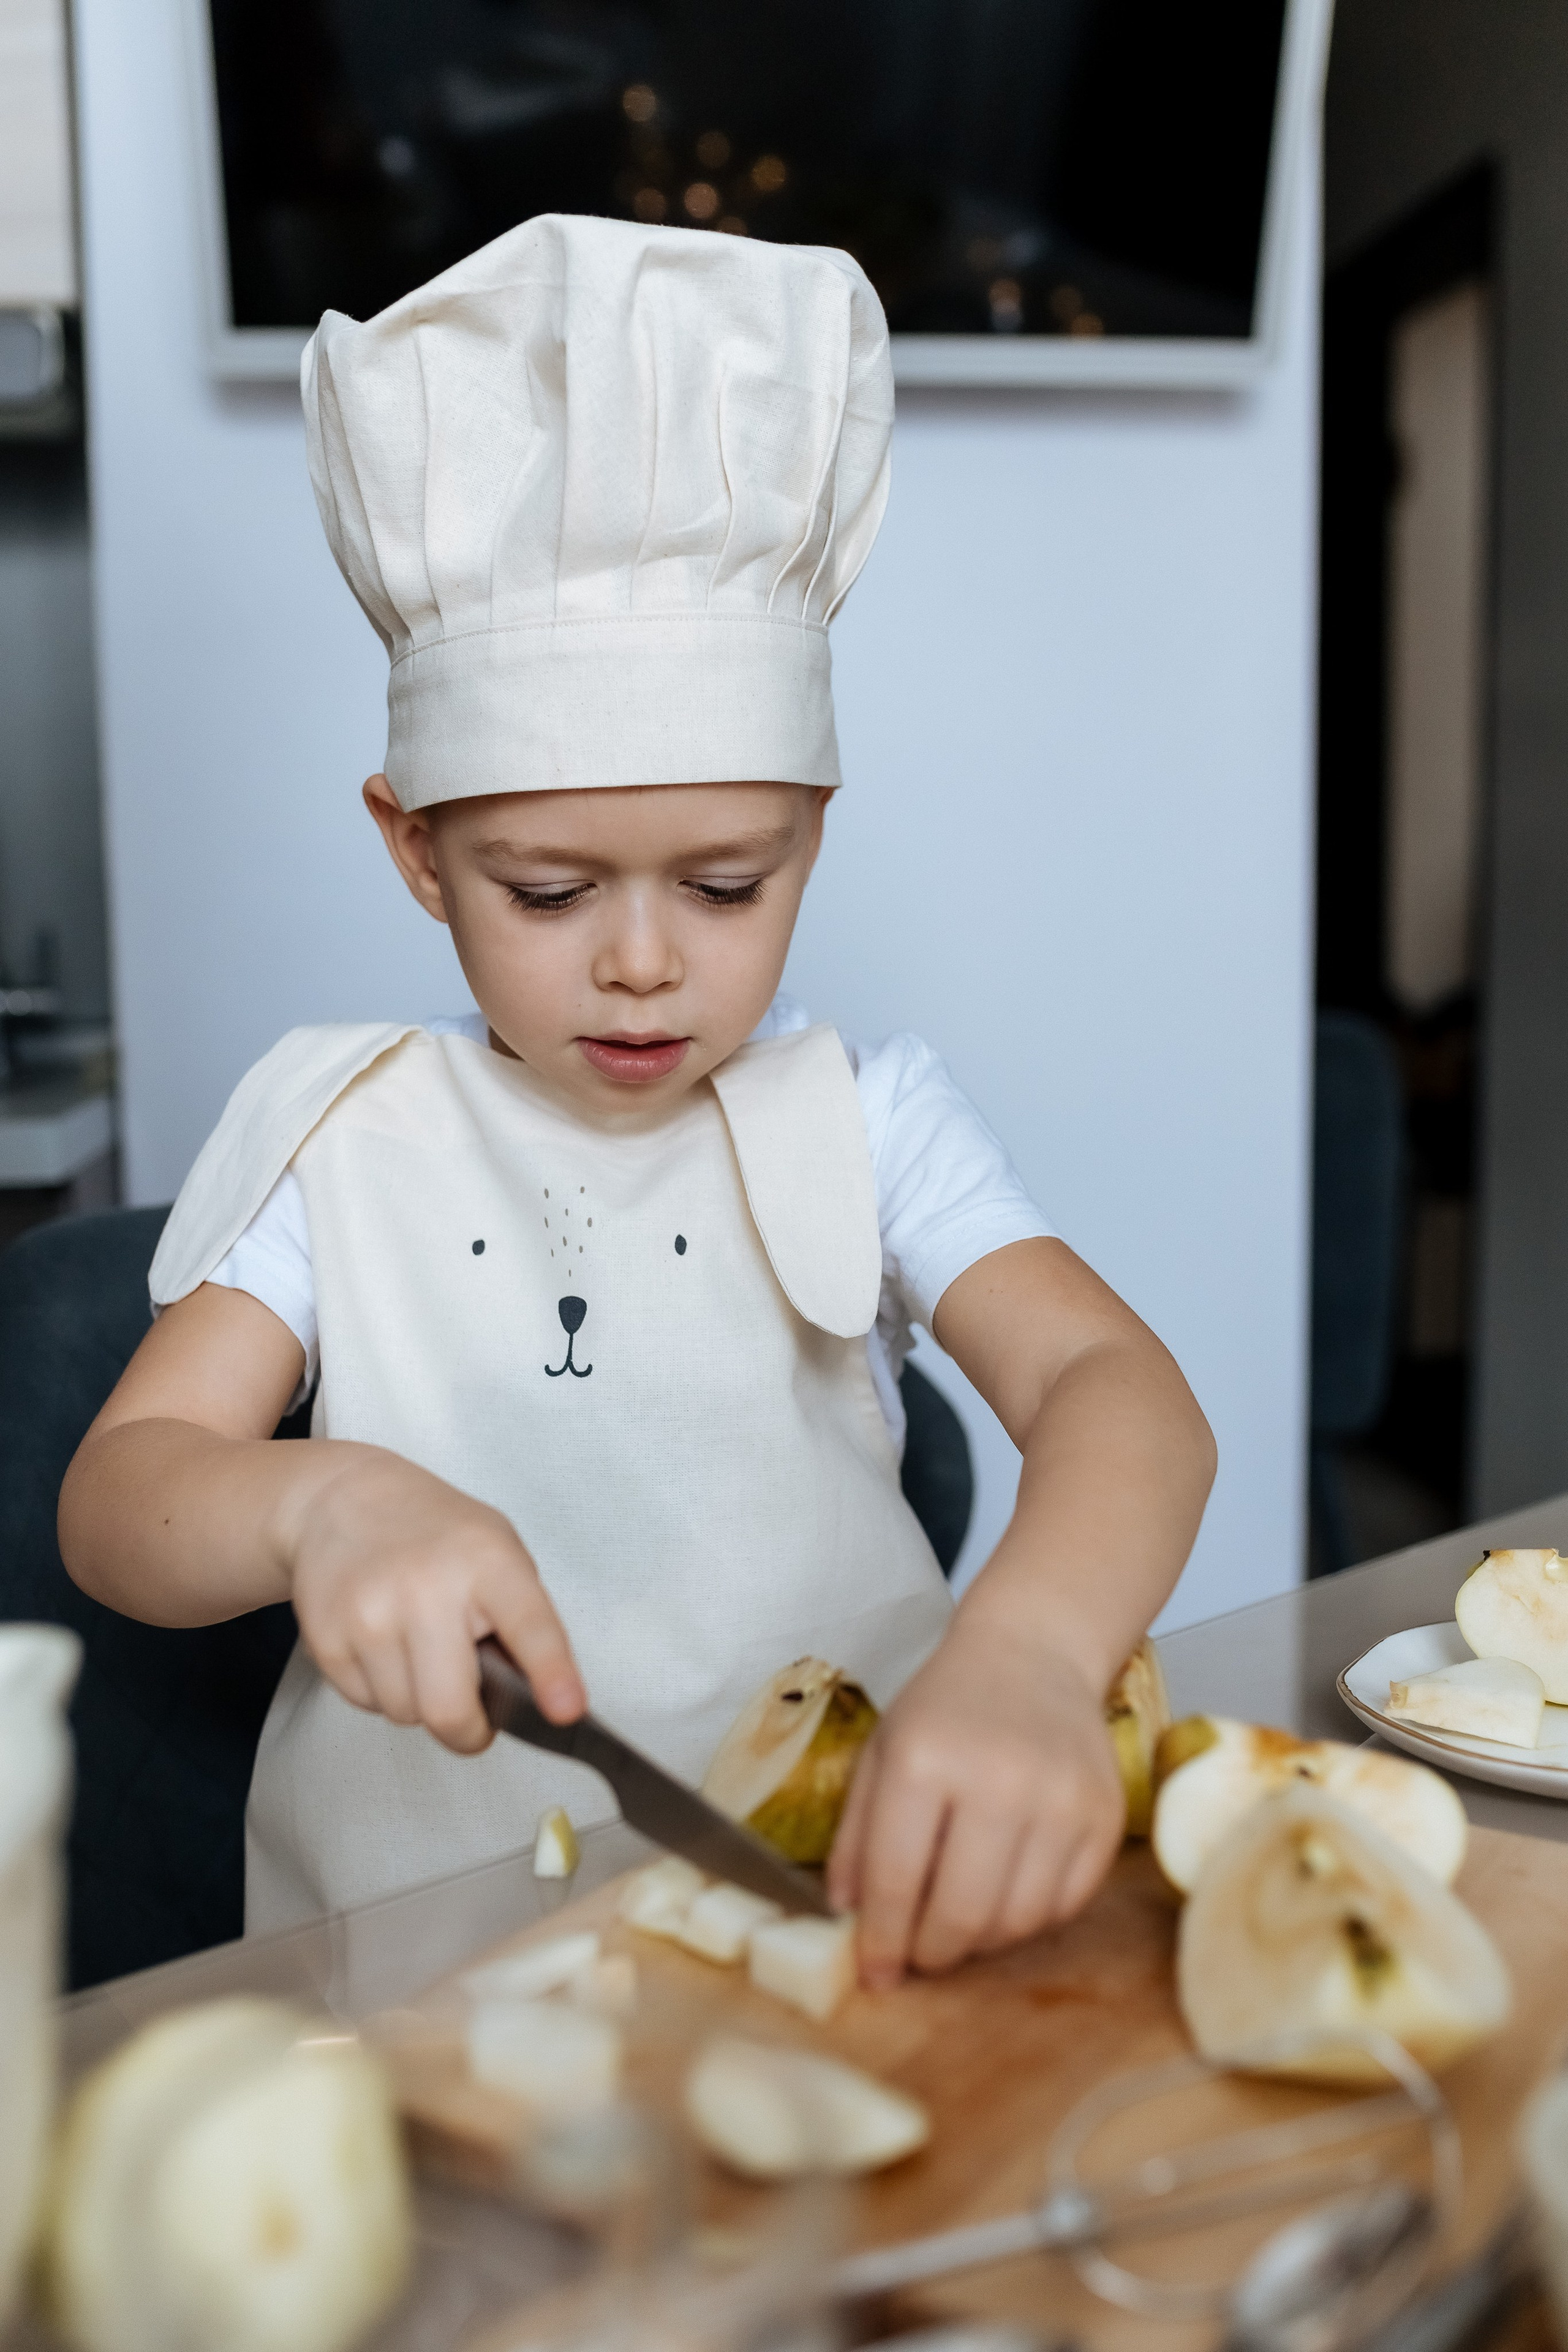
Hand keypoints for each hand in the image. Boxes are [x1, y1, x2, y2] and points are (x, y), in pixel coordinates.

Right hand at [282, 1448, 584, 1752]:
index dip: (551, 1674)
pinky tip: (383, 1643)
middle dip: (468, 1731)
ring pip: (407, 1715)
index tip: (566, 1711)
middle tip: (474, 1717)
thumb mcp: (498, 1551)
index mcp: (487, 1562)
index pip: (529, 1627)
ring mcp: (369, 1616)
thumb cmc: (436, 1534)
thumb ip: (523, 1619)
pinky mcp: (327, 1639)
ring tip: (420, 1650)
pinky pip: (367, 1704)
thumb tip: (538, 1700)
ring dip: (420, 1701)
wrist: (342, 1501)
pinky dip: (382, 1689)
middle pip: (449, 1710)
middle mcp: (426, 1589)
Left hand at [825, 1621, 1123, 1986]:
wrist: (1034, 1653)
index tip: (875, 1974)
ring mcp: (1061, 1800)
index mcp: (925, 1759)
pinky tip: (1004, 1897)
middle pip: (961, 1913)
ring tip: (958, 1925)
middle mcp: (998, 1780)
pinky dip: (1028, 1921)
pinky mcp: (1105, 1817)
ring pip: (1016, 1921)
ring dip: (980, 1943)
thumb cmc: (946, 1705)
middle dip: (931, 1954)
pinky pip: (1064, 1906)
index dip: (882, 1941)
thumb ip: (857, 1836)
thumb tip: (848, 1917)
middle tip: (918, 1957)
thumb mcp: (881, 1753)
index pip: (897, 1880)